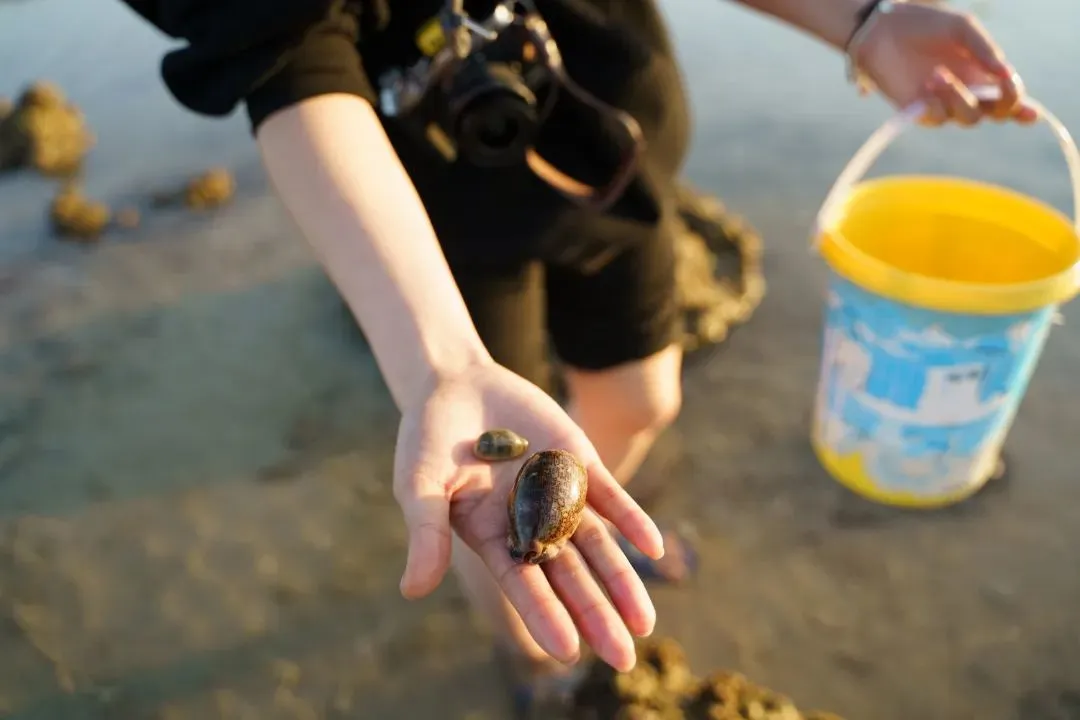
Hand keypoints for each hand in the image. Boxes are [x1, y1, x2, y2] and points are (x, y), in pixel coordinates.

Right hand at [392, 359, 664, 670]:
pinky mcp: (579, 463)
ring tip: (645, 623)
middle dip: (596, 616)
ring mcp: (558, 496)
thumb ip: (426, 533)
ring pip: (597, 546)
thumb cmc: (427, 438)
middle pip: (570, 577)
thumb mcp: (420, 485)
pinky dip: (632, 521)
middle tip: (624, 658)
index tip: (569, 650)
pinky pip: (611, 498)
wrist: (456, 384)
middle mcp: (530, 526)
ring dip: (622, 582)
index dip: (546, 616)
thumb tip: (413, 591)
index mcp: (492, 540)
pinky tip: (655, 546)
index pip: (523, 586)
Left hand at [855, 1, 1037, 125]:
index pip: (1011, 98)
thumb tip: (1006, 74)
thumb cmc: (925, 26)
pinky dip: (938, 103)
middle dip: (1003, 105)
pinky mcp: (919, 111)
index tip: (1024, 104)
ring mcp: (944, 103)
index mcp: (984, 73)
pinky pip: (938, 118)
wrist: (883, 30)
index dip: (1023, 107)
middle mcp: (968, 92)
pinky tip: (927, 83)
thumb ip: (985, 49)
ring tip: (937, 74)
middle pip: (997, 115)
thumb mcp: (962, 28)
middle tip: (998, 88)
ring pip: (968, 118)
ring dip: (960, 98)